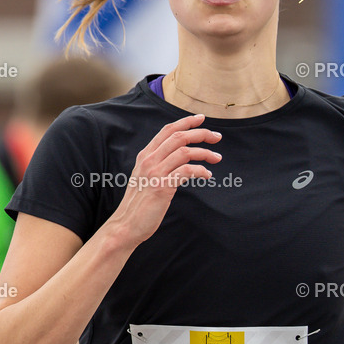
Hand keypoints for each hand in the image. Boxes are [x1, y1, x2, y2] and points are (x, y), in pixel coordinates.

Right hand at [109, 114, 221, 245]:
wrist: (126, 224)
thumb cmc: (138, 203)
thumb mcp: (145, 177)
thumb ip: (157, 164)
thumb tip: (177, 156)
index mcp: (145, 156)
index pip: (167, 131)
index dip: (186, 122)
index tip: (201, 119)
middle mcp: (149, 160)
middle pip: (179, 137)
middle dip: (201, 133)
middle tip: (217, 137)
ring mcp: (155, 173)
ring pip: (185, 151)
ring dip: (205, 153)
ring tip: (217, 158)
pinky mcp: (162, 187)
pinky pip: (186, 171)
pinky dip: (200, 170)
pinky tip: (206, 175)